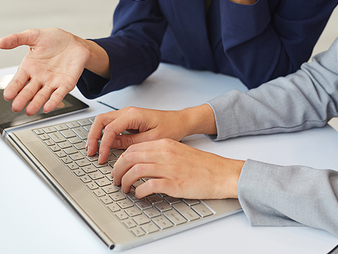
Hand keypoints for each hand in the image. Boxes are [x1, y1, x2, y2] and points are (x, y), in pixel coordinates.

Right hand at [0, 28, 108, 114]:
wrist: (75, 43)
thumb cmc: (55, 40)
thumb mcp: (34, 35)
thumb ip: (16, 39)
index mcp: (29, 67)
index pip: (18, 81)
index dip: (12, 88)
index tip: (7, 95)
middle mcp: (39, 77)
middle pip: (28, 91)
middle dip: (22, 99)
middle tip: (16, 107)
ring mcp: (52, 82)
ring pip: (42, 95)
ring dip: (36, 103)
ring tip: (29, 111)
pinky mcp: (65, 85)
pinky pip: (58, 94)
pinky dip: (53, 101)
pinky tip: (48, 107)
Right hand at [86, 105, 216, 163]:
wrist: (180, 121)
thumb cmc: (171, 127)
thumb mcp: (152, 140)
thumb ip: (131, 142)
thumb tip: (113, 146)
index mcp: (133, 115)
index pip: (110, 129)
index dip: (103, 144)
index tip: (102, 157)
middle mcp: (128, 112)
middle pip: (101, 121)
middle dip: (93, 136)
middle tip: (90, 151)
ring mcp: (127, 115)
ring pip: (104, 121)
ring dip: (96, 135)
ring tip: (93, 149)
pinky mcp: (129, 120)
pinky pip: (111, 125)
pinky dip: (104, 135)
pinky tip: (103, 145)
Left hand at [111, 139, 244, 198]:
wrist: (221, 173)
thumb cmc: (202, 165)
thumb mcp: (178, 151)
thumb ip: (160, 153)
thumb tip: (141, 161)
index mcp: (165, 144)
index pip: (134, 148)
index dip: (121, 159)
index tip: (118, 168)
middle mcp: (165, 153)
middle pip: (130, 158)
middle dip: (118, 170)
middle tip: (116, 179)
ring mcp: (169, 168)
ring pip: (135, 170)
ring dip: (125, 181)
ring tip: (124, 188)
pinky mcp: (174, 183)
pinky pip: (148, 185)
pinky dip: (139, 191)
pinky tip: (139, 194)